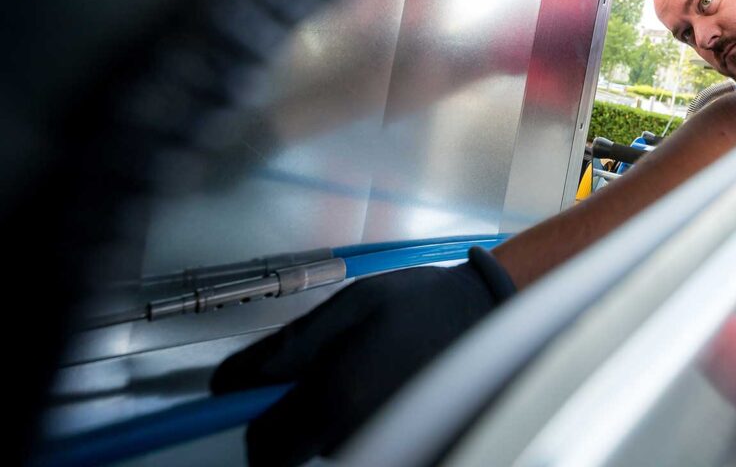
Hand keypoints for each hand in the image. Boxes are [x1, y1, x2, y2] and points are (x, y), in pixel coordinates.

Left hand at [210, 247, 514, 466]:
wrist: (487, 315)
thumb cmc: (418, 303)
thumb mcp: (348, 304)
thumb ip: (285, 346)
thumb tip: (229, 382)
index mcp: (336, 396)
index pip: (263, 445)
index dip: (254, 422)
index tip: (256, 399)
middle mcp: (358, 433)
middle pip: (294, 452)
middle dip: (294, 419)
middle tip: (323, 374)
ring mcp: (388, 445)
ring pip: (328, 447)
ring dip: (331, 417)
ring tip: (365, 368)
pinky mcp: (411, 449)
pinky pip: (364, 443)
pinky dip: (362, 422)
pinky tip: (385, 386)